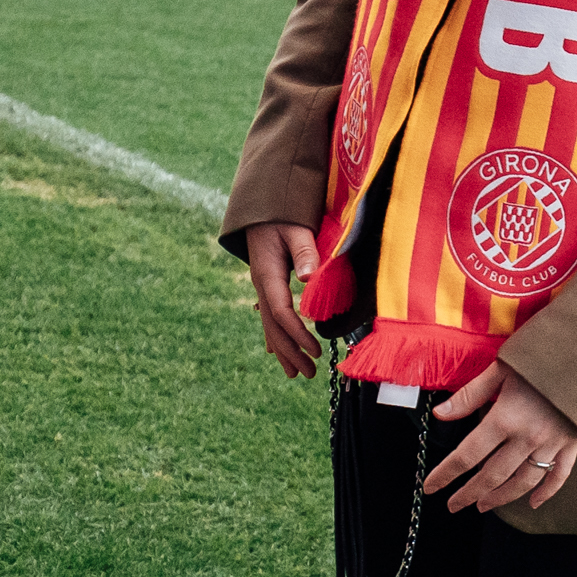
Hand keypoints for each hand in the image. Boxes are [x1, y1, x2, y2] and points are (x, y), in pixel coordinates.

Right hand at [244, 222, 327, 377]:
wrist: (263, 203)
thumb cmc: (283, 213)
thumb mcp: (295, 228)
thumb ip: (304, 252)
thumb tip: (308, 278)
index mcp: (267, 274)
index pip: (282, 312)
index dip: (298, 334)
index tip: (314, 349)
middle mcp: (261, 284)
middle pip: (273, 326)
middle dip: (290, 352)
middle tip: (308, 374)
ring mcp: (262, 285)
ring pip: (269, 325)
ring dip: (282, 350)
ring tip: (296, 373)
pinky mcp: (267, 283)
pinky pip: (268, 316)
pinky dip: (273, 335)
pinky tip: (275, 350)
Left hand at [422, 361, 576, 514]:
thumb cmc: (543, 356)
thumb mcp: (502, 368)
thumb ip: (470, 395)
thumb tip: (440, 414)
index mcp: (505, 418)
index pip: (467, 455)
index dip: (446, 474)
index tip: (431, 486)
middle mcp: (527, 437)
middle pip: (492, 476)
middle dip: (469, 494)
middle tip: (453, 505)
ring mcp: (552, 444)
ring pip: (522, 482)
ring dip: (500, 498)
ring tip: (483, 505)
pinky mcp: (571, 444)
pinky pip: (558, 476)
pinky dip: (545, 493)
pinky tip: (532, 503)